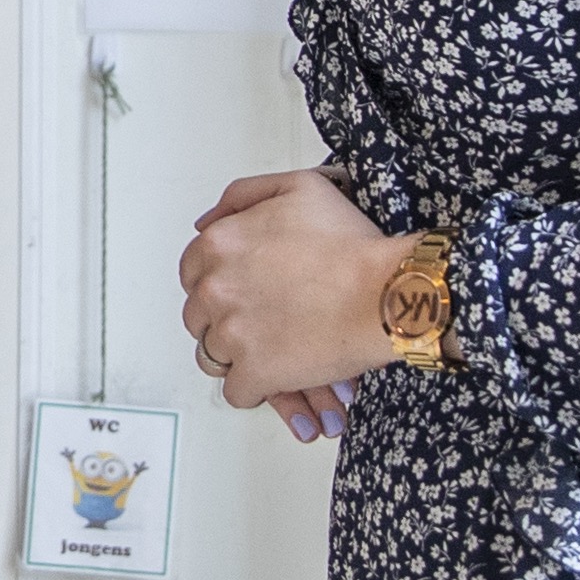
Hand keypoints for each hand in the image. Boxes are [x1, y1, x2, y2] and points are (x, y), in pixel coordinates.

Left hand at [182, 170, 413, 420]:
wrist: (386, 290)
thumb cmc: (353, 244)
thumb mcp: (298, 187)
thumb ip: (243, 196)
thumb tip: (206, 222)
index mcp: (219, 243)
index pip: (192, 273)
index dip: (220, 284)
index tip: (242, 292)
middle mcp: (216, 288)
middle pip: (199, 316)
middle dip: (226, 320)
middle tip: (264, 321)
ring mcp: (232, 333)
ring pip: (213, 356)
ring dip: (240, 355)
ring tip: (276, 348)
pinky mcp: (255, 372)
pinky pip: (237, 391)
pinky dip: (257, 389)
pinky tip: (280, 377)